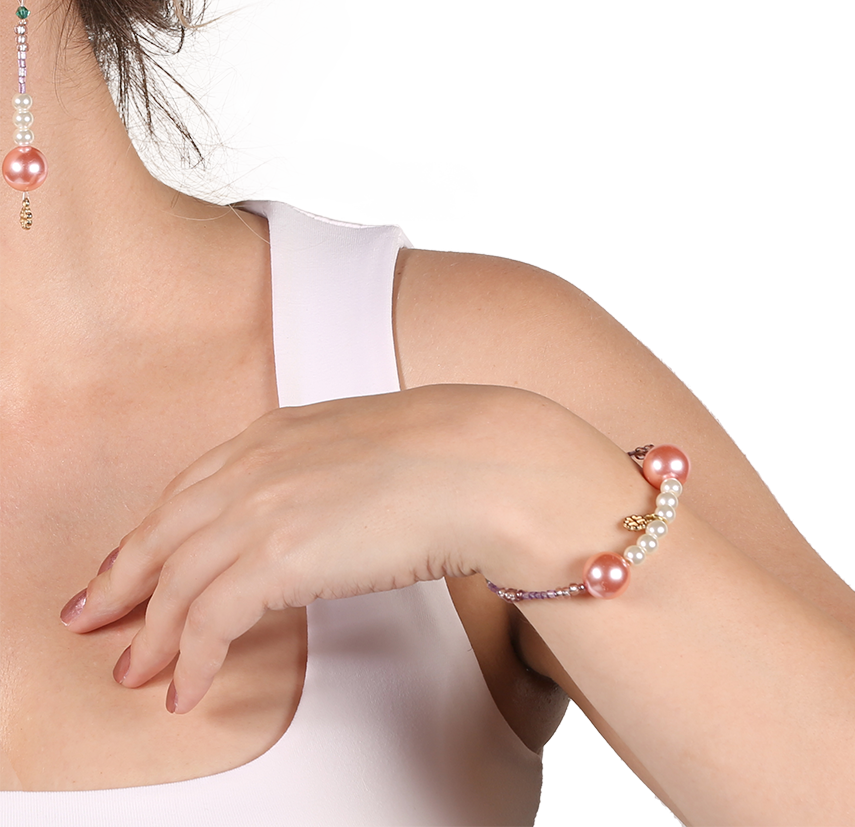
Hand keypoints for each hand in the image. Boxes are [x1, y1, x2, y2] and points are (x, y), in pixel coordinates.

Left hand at [60, 383, 629, 713]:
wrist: (489, 460)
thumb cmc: (451, 455)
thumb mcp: (366, 447)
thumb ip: (322, 472)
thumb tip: (316, 514)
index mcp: (275, 434)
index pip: (187, 490)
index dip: (151, 534)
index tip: (132, 564)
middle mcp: (255, 466)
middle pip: (162, 534)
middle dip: (122, 584)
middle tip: (98, 620)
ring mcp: (262, 507)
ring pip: (174, 582)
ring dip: (153, 634)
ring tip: (142, 671)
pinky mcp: (278, 556)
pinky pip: (208, 620)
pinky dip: (191, 658)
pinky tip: (188, 687)